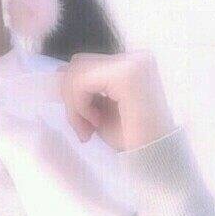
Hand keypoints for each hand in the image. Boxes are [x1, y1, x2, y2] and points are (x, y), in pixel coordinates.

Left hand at [58, 51, 177, 150]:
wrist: (154, 157)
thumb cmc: (130, 140)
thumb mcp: (100, 111)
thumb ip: (83, 92)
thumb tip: (60, 73)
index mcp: (130, 64)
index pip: (85, 65)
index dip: (72, 93)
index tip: (81, 124)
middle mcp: (135, 57)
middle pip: (78, 64)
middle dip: (71, 98)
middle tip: (83, 129)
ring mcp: (133, 63)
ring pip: (77, 71)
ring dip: (75, 105)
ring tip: (90, 129)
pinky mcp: (127, 75)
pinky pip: (83, 81)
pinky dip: (80, 105)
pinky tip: (96, 122)